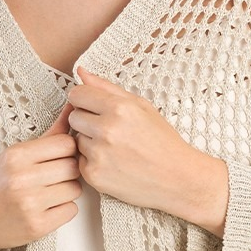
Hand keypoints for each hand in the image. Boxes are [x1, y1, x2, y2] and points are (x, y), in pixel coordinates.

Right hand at [0, 102, 81, 250]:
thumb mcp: (15, 155)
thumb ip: (49, 135)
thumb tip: (73, 108)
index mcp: (16, 155)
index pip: (66, 144)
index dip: (68, 150)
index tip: (58, 157)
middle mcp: (22, 178)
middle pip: (73, 166)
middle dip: (68, 171)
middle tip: (54, 176)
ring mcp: (30, 204)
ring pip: (75, 189)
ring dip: (67, 191)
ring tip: (48, 192)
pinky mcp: (38, 226)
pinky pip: (71, 210)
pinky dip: (63, 210)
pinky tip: (46, 208)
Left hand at [66, 65, 213, 216]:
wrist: (177, 178)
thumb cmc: (162, 141)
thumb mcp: (141, 106)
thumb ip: (106, 88)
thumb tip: (80, 72)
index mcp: (119, 108)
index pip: (77, 94)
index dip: (84, 99)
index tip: (93, 106)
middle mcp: (107, 130)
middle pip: (73, 116)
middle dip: (87, 120)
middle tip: (110, 130)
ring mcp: (99, 154)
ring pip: (76, 139)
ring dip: (90, 142)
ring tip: (116, 148)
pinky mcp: (94, 175)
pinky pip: (80, 161)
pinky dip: (93, 162)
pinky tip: (114, 163)